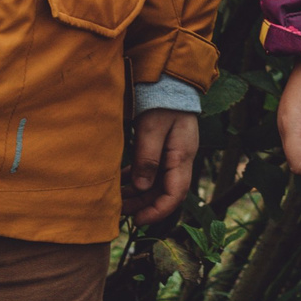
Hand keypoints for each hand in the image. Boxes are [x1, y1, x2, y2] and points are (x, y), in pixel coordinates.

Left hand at [122, 109, 198, 224]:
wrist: (167, 81)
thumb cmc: (161, 102)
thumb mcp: (152, 129)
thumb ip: (147, 157)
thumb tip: (142, 187)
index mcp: (182, 156)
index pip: (176, 194)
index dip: (158, 211)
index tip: (139, 219)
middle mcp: (180, 159)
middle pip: (166, 192)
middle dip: (145, 205)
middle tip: (120, 212)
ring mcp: (173, 154)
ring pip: (158, 184)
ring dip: (139, 194)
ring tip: (117, 199)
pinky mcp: (164, 149)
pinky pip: (152, 171)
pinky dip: (138, 179)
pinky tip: (122, 181)